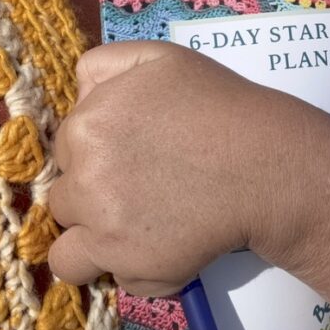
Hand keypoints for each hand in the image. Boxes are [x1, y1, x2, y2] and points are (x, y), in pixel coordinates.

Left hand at [48, 41, 300, 294]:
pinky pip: (90, 271)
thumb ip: (103, 65)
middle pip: (64, 192)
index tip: (132, 156)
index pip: (66, 146)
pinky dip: (111, 265)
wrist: (265, 165)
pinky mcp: (126, 263)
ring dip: (94, 233)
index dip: (97, 152)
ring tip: (138, 223)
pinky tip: (143, 248)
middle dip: (94, 191)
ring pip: (67, 237)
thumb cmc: (218, 106)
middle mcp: (85, 174)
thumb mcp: (159, 58)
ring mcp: (103, 224)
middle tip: (142, 187)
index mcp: (87, 123)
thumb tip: (76, 97)